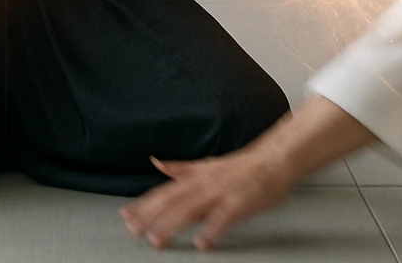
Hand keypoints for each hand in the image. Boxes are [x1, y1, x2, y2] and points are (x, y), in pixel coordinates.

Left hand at [121, 147, 300, 250]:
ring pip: (192, 209)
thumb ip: (180, 169)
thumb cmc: (242, 166)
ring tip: (157, 241)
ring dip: (172, 225)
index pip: (164, 191)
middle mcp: (205, 183)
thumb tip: (156, 163)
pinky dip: (212, 230)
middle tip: (133, 230)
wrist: (275, 159)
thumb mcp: (206, 165)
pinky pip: (224, 217)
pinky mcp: (241, 202)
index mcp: (196, 177)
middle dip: (151, 216)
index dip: (144, 204)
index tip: (125, 215)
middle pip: (172, 201)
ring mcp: (222, 192)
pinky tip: (201, 243)